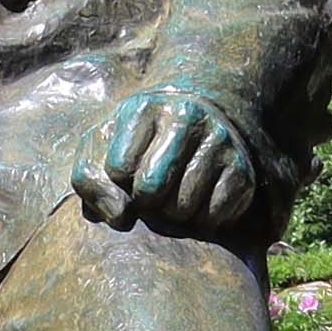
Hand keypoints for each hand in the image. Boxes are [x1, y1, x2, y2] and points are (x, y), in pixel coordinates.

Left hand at [76, 86, 271, 240]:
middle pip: (151, 190)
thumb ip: (88, 179)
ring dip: (171, 216)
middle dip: (143, 202)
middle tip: (148, 192)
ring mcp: (220, 141)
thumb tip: (121, 217)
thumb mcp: (101, 147)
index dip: (115, 182)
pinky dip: (200, 222)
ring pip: (183, 209)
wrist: (197, 114)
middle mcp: (187, 116)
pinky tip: (196, 203)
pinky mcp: (243, 169)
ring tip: (171, 196)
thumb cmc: (135, 141)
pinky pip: (214, 217)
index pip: (117, 168)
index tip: (123, 173)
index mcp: (144, 108)